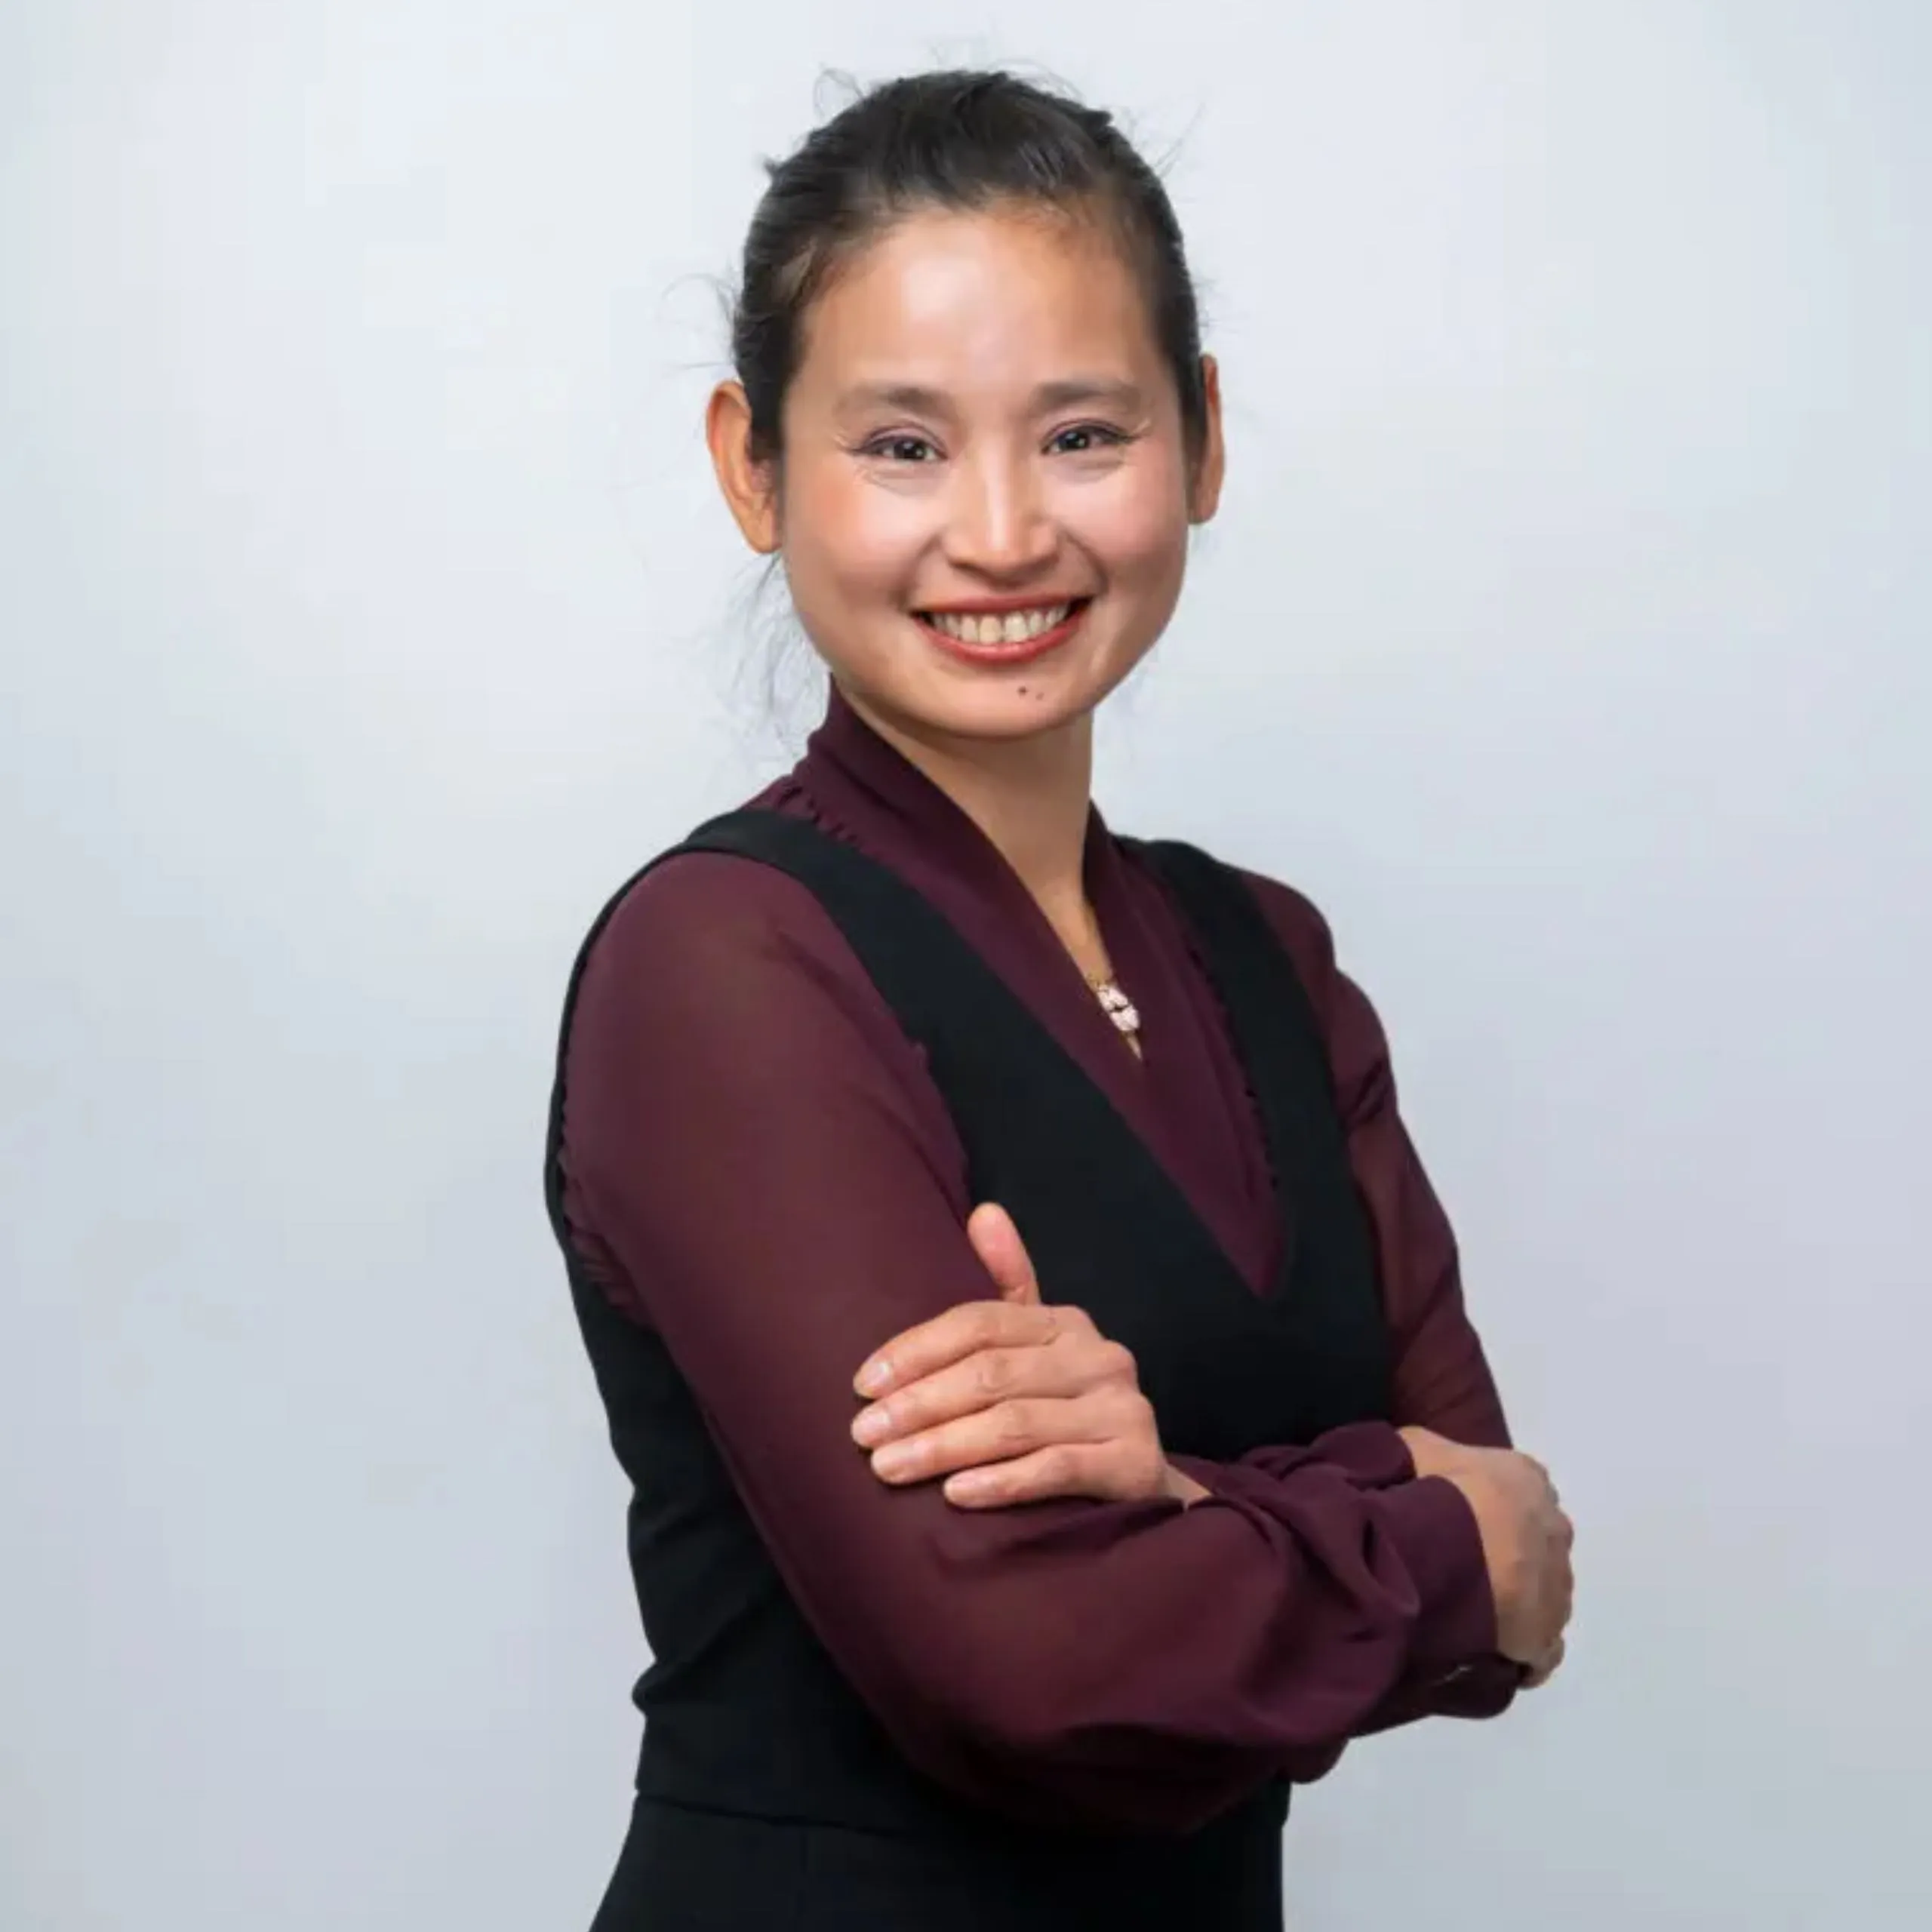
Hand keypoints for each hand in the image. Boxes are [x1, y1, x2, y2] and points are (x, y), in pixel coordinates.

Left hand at [850, 1203, 1198, 1508]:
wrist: (1140, 1483)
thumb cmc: (1067, 1413)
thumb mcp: (1038, 1348)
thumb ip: (1008, 1283)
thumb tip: (984, 1212)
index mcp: (1064, 1323)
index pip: (978, 1324)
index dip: (916, 1350)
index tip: (862, 1384)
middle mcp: (1099, 1356)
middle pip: (991, 1374)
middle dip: (918, 1405)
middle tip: (863, 1435)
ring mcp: (1122, 1408)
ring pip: (1015, 1424)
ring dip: (943, 1447)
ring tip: (888, 1467)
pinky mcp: (1135, 1461)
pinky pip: (1057, 1468)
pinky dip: (1002, 1482)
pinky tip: (954, 1495)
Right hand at [1399, 1426, 1574, 1683]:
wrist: (1448, 1548)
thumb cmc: (1436, 1491)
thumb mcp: (1418, 1447)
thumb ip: (1428, 1450)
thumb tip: (1418, 1456)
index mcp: (1527, 1480)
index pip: (1519, 1491)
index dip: (1490, 1507)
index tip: (1462, 1522)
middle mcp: (1554, 1528)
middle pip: (1535, 1541)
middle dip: (1508, 1553)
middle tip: (1464, 1566)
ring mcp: (1557, 1583)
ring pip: (1542, 1592)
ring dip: (1515, 1601)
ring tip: (1473, 1611)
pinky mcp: (1548, 1630)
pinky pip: (1543, 1647)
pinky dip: (1524, 1650)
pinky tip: (1495, 1652)